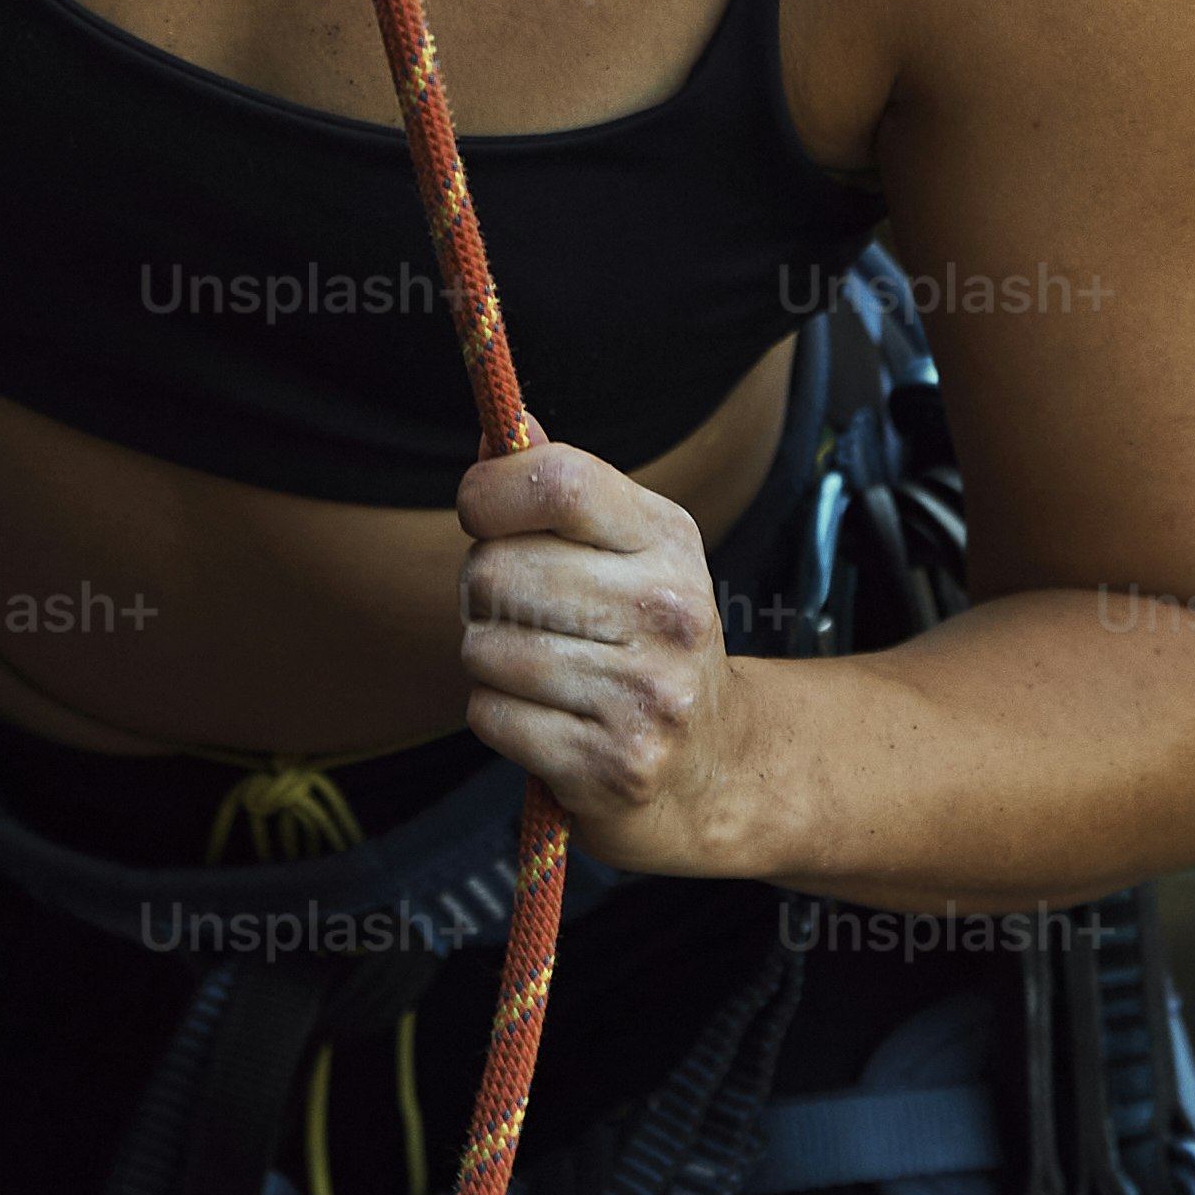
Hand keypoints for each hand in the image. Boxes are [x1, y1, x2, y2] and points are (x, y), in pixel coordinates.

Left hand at [456, 420, 757, 875]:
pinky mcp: (612, 765)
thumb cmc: (644, 638)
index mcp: (669, 540)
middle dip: (482, 591)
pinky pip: (489, 715)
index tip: (480, 510)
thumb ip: (563, 490)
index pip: (559, 482)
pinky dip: (497, 716)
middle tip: (518, 610)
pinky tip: (544, 718)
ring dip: (488, 659)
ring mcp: (645, 694)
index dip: (492, 491)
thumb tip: (506, 428)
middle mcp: (668, 611)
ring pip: (484, 647)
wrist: (713, 765)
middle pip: (497, 570)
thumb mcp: (630, 551)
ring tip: (538, 667)